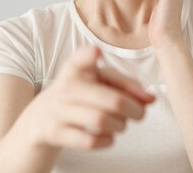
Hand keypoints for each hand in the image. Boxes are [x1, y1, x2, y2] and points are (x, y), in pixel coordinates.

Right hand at [27, 45, 155, 149]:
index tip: (96, 52)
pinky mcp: (55, 132)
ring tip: (122, 124)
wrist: (41, 119)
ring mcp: (58, 110)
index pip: (78, 58)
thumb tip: (150, 99)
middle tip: (140, 113)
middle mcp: (65, 87)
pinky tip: (109, 136)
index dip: (88, 55)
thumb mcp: (97, 83)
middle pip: (110, 99)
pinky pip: (89, 141)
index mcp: (75, 68)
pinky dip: (106, 140)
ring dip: (121, 125)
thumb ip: (125, 86)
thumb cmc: (80, 95)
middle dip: (134, 108)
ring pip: (100, 120)